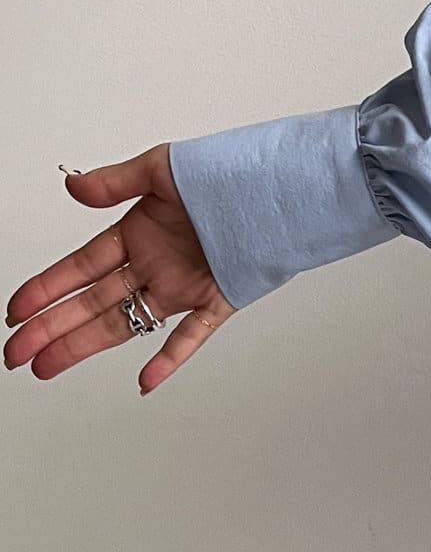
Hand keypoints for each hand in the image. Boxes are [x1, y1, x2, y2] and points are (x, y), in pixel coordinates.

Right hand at [4, 144, 234, 394]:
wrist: (283, 188)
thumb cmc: (228, 172)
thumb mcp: (163, 169)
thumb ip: (117, 182)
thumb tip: (73, 185)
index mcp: (138, 232)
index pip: (79, 268)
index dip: (45, 289)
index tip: (15, 312)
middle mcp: (156, 264)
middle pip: (92, 302)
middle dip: (51, 328)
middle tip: (16, 353)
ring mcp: (184, 285)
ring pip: (125, 322)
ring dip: (86, 345)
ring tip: (49, 367)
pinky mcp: (218, 300)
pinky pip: (191, 336)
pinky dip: (170, 358)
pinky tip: (146, 382)